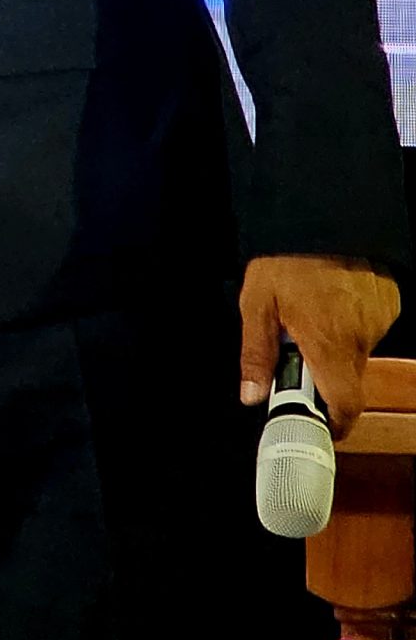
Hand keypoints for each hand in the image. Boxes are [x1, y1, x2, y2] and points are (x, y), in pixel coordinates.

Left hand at [240, 254, 401, 437]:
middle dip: (320, 375)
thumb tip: (251, 395)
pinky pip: (365, 330)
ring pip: (354, 353)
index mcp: (328, 344)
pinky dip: (346, 325)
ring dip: (331, 346)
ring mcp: (378, 322)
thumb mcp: (256, 304)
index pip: (345, 405)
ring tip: (308, 317)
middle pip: (346, 380)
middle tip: (293, 351)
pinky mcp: (387, 306)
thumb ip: (255, 354)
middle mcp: (360, 338)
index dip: (332, 421)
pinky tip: (327, 303)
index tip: (314, 421)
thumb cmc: (288, 258)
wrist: (323, 218)